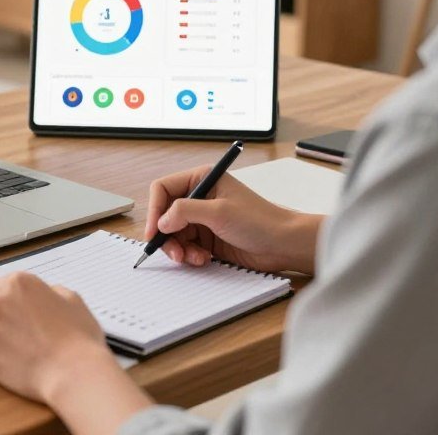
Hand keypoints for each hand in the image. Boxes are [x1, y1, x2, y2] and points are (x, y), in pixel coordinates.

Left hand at [0, 272, 153, 434]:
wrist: (72, 373)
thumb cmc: (77, 337)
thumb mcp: (73, 300)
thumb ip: (52, 291)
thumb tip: (46, 295)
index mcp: (18, 283)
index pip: (4, 284)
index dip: (16, 299)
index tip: (23, 310)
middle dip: (5, 315)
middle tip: (25, 332)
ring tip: (22, 349)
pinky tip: (16, 362)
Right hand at [145, 166, 322, 274]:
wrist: (283, 244)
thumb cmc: (259, 220)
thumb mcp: (219, 212)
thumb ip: (185, 211)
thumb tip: (161, 221)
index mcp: (202, 179)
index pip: (163, 189)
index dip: (154, 210)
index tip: (153, 232)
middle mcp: (199, 196)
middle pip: (165, 214)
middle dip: (167, 235)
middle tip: (174, 253)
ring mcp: (203, 218)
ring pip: (173, 233)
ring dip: (179, 248)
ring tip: (193, 257)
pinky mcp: (207, 237)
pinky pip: (186, 246)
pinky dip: (190, 255)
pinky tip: (204, 259)